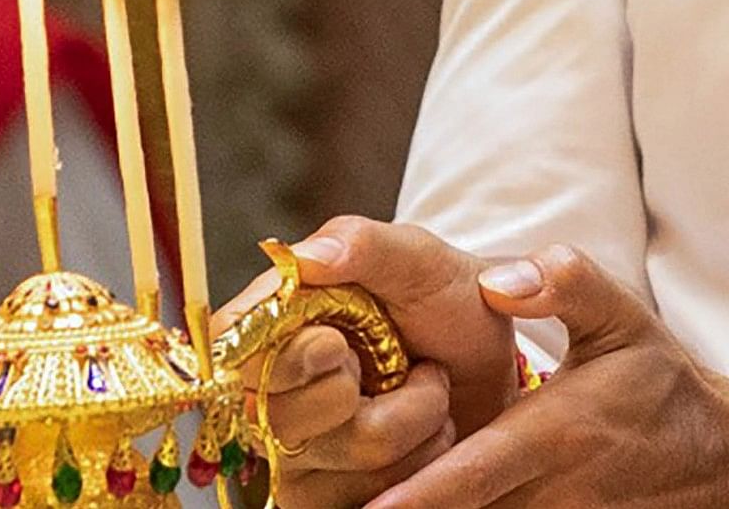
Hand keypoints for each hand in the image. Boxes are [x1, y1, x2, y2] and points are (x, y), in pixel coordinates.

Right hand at [248, 218, 519, 508]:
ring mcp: (295, 453)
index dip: (289, 354)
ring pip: (351, 450)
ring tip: (427, 387)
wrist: (495, 369)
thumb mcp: (420, 260)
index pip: (233, 347)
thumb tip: (303, 256)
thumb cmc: (449, 305)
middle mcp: (270, 393)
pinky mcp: (325, 497)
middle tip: (399, 359)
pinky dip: (422, 460)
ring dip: (417, 417)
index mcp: (275, 325)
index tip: (336, 343)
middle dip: (369, 384)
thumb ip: (364, 245)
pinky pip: (370, 493)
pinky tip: (428, 434)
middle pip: (285, 414)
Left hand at [363, 245, 728, 508]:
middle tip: (334, 500)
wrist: (722, 459)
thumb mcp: (624, 318)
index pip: (472, 474)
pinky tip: (416, 506)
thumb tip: (494, 281)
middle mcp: (548, 491)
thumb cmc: (659, 384)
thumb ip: (564, 283)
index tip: (370, 508)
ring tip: (360, 504)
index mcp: (555, 433)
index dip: (418, 497)